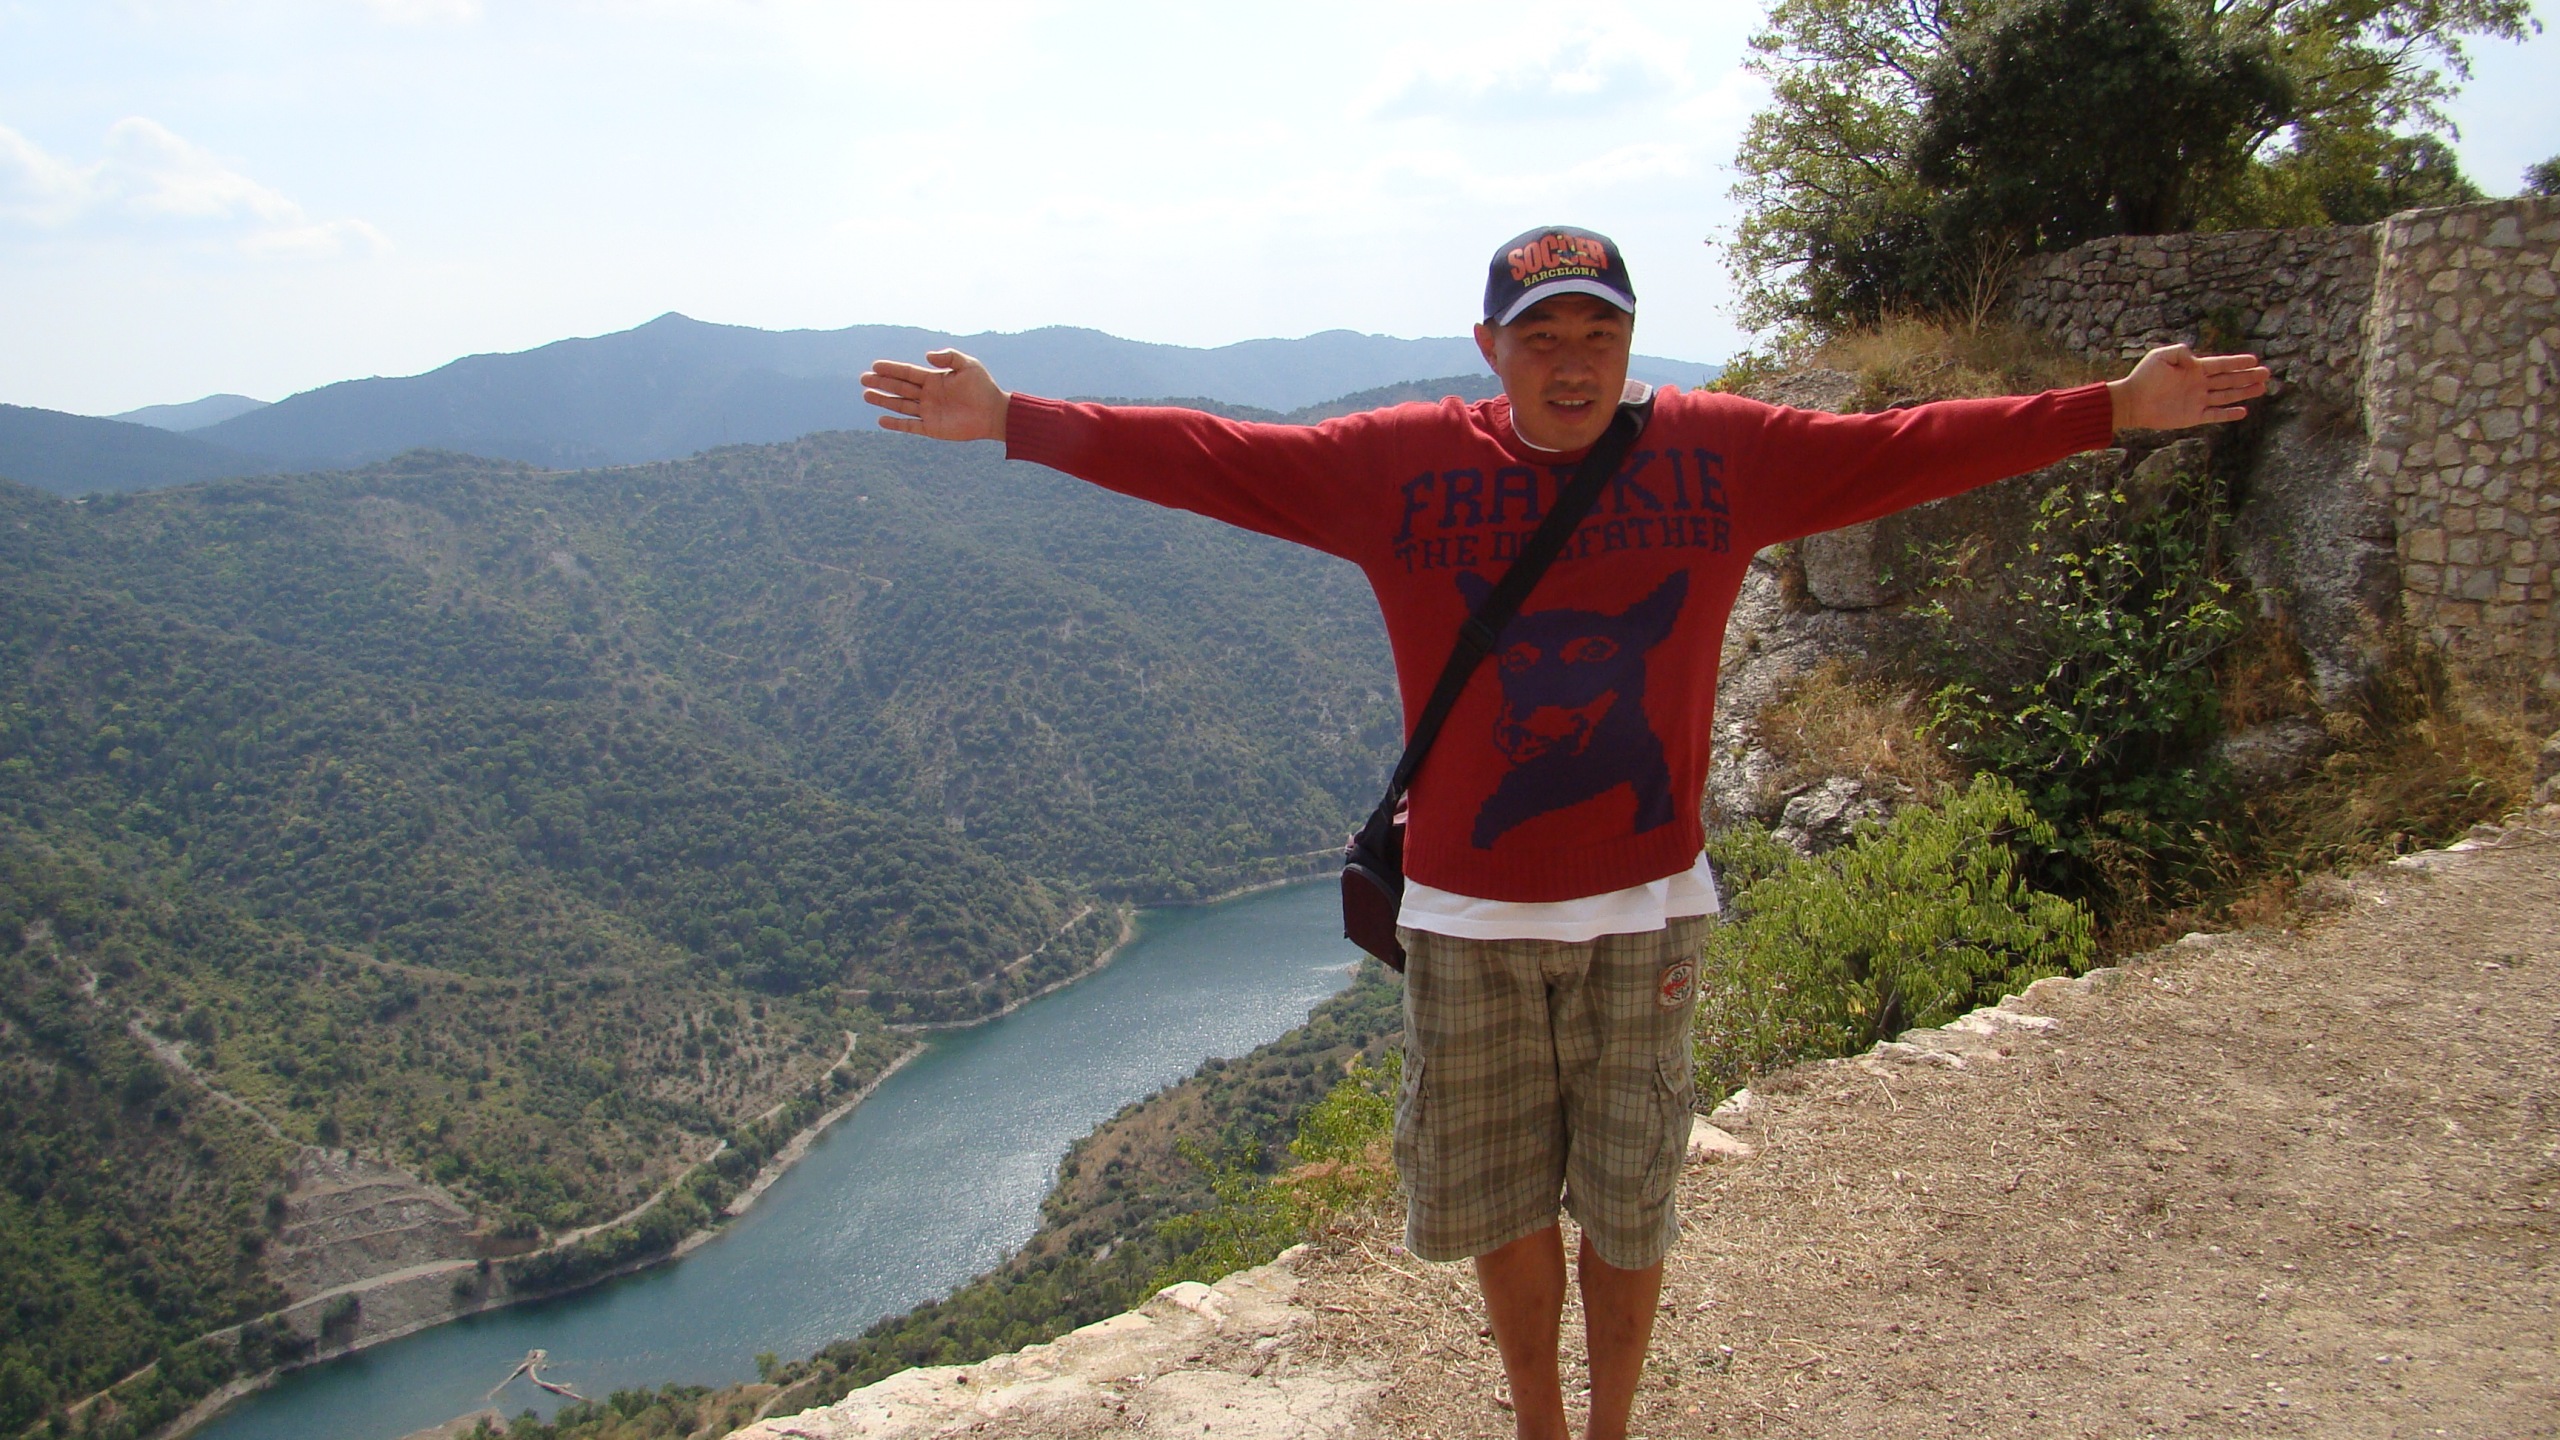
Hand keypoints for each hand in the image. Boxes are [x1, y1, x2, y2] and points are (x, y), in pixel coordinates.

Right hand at [861, 349, 1009, 441]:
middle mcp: (928, 395)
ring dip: (883, 401)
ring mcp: (928, 412)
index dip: (891, 369)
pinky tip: (881, 420)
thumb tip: (926, 356)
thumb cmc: (983, 387)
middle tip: (863, 378)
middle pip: (899, 388)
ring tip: (866, 395)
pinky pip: (910, 426)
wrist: (994, 413)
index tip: (875, 365)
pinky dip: (896, 424)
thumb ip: (948, 356)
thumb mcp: (967, 365)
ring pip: (900, 405)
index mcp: (933, 379)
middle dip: (881, 383)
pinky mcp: (932, 428)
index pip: (907, 372)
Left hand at [2106, 344, 2270, 430]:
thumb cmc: (2144, 376)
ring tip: (2262, 388)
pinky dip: (2229, 414)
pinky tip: (2243, 411)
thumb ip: (2181, 352)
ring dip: (2244, 392)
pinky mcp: (2193, 416)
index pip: (2221, 364)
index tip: (2254, 360)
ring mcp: (2198, 400)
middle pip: (2229, 380)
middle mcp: (2199, 384)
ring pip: (2227, 396)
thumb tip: (2197, 360)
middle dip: (2248, 377)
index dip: (2238, 363)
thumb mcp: (2161, 356)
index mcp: (2194, 369)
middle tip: (2267, 374)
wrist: (2132, 401)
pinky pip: (2215, 415)